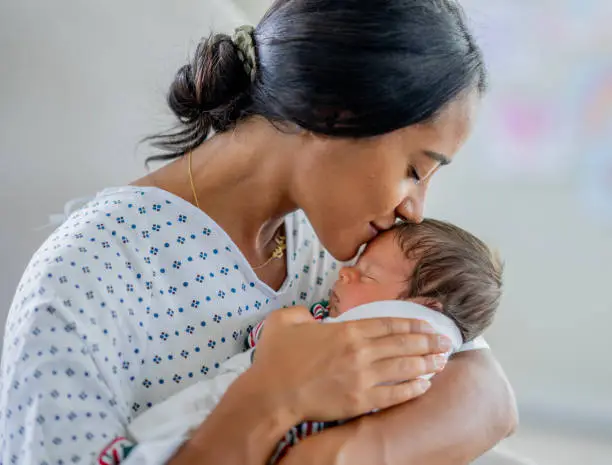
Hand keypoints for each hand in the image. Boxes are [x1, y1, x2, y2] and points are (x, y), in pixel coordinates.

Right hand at [247, 306, 450, 423]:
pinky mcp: (359, 401)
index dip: (412, 323)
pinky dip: (411, 389)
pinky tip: (424, 386)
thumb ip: (300, 313)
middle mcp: (359, 352)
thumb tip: (310, 316)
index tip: (428, 324)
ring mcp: (361, 378)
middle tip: (446, 341)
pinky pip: (393, 395)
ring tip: (442, 361)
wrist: (270, 395)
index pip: (388, 323)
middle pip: (402, 344)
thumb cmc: (275, 360)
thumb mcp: (283, 322)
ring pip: (403, 368)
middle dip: (428, 341)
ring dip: (426, 364)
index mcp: (345, 331)